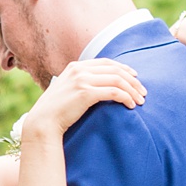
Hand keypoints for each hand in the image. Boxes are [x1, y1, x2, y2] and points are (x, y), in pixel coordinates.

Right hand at [20, 58, 145, 140]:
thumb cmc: (55, 112)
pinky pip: (114, 92)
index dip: (124, 68)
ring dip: (132, 90)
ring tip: (140, 101)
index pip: (106, 62)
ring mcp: (82, 80)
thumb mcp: (66, 91)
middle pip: (115, 69)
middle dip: (132, 80)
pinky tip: (131, 105)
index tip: (135, 78)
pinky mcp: (85, 93)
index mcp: (75, 66)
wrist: (42, 123)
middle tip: (143, 92)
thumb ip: (79, 84)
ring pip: (117, 79)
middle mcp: (79, 69)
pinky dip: (126, 98)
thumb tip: (97, 87)